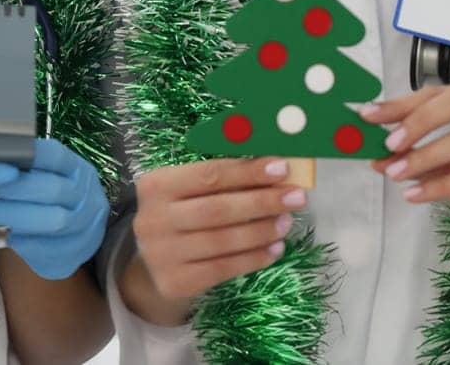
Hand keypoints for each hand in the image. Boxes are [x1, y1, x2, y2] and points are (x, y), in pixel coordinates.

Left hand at [0, 138, 109, 279]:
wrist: (77, 237)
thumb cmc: (52, 199)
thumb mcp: (48, 176)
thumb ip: (27, 168)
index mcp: (78, 169)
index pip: (55, 155)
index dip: (25, 155)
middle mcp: (87, 194)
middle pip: (52, 189)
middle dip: (13, 188)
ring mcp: (86, 224)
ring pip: (52, 220)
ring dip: (14, 215)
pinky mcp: (77, 251)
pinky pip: (48, 248)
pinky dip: (23, 242)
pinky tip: (4, 236)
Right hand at [121, 157, 303, 321]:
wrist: (153, 262)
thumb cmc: (180, 213)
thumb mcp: (188, 189)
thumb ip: (224, 178)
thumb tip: (274, 168)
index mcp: (156, 185)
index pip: (208, 175)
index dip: (247, 172)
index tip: (282, 168)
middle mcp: (153, 219)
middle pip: (217, 209)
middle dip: (262, 201)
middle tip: (296, 197)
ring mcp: (162, 254)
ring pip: (223, 241)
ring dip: (261, 231)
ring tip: (287, 222)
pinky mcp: (176, 282)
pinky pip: (223, 269)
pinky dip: (254, 259)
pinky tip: (275, 249)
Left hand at [361, 82, 449, 266]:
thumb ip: (425, 161)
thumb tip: (379, 158)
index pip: (443, 93)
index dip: (404, 103)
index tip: (368, 116)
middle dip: (419, 118)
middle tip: (388, 142)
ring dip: (426, 155)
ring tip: (396, 173)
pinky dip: (442, 184)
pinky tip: (416, 195)